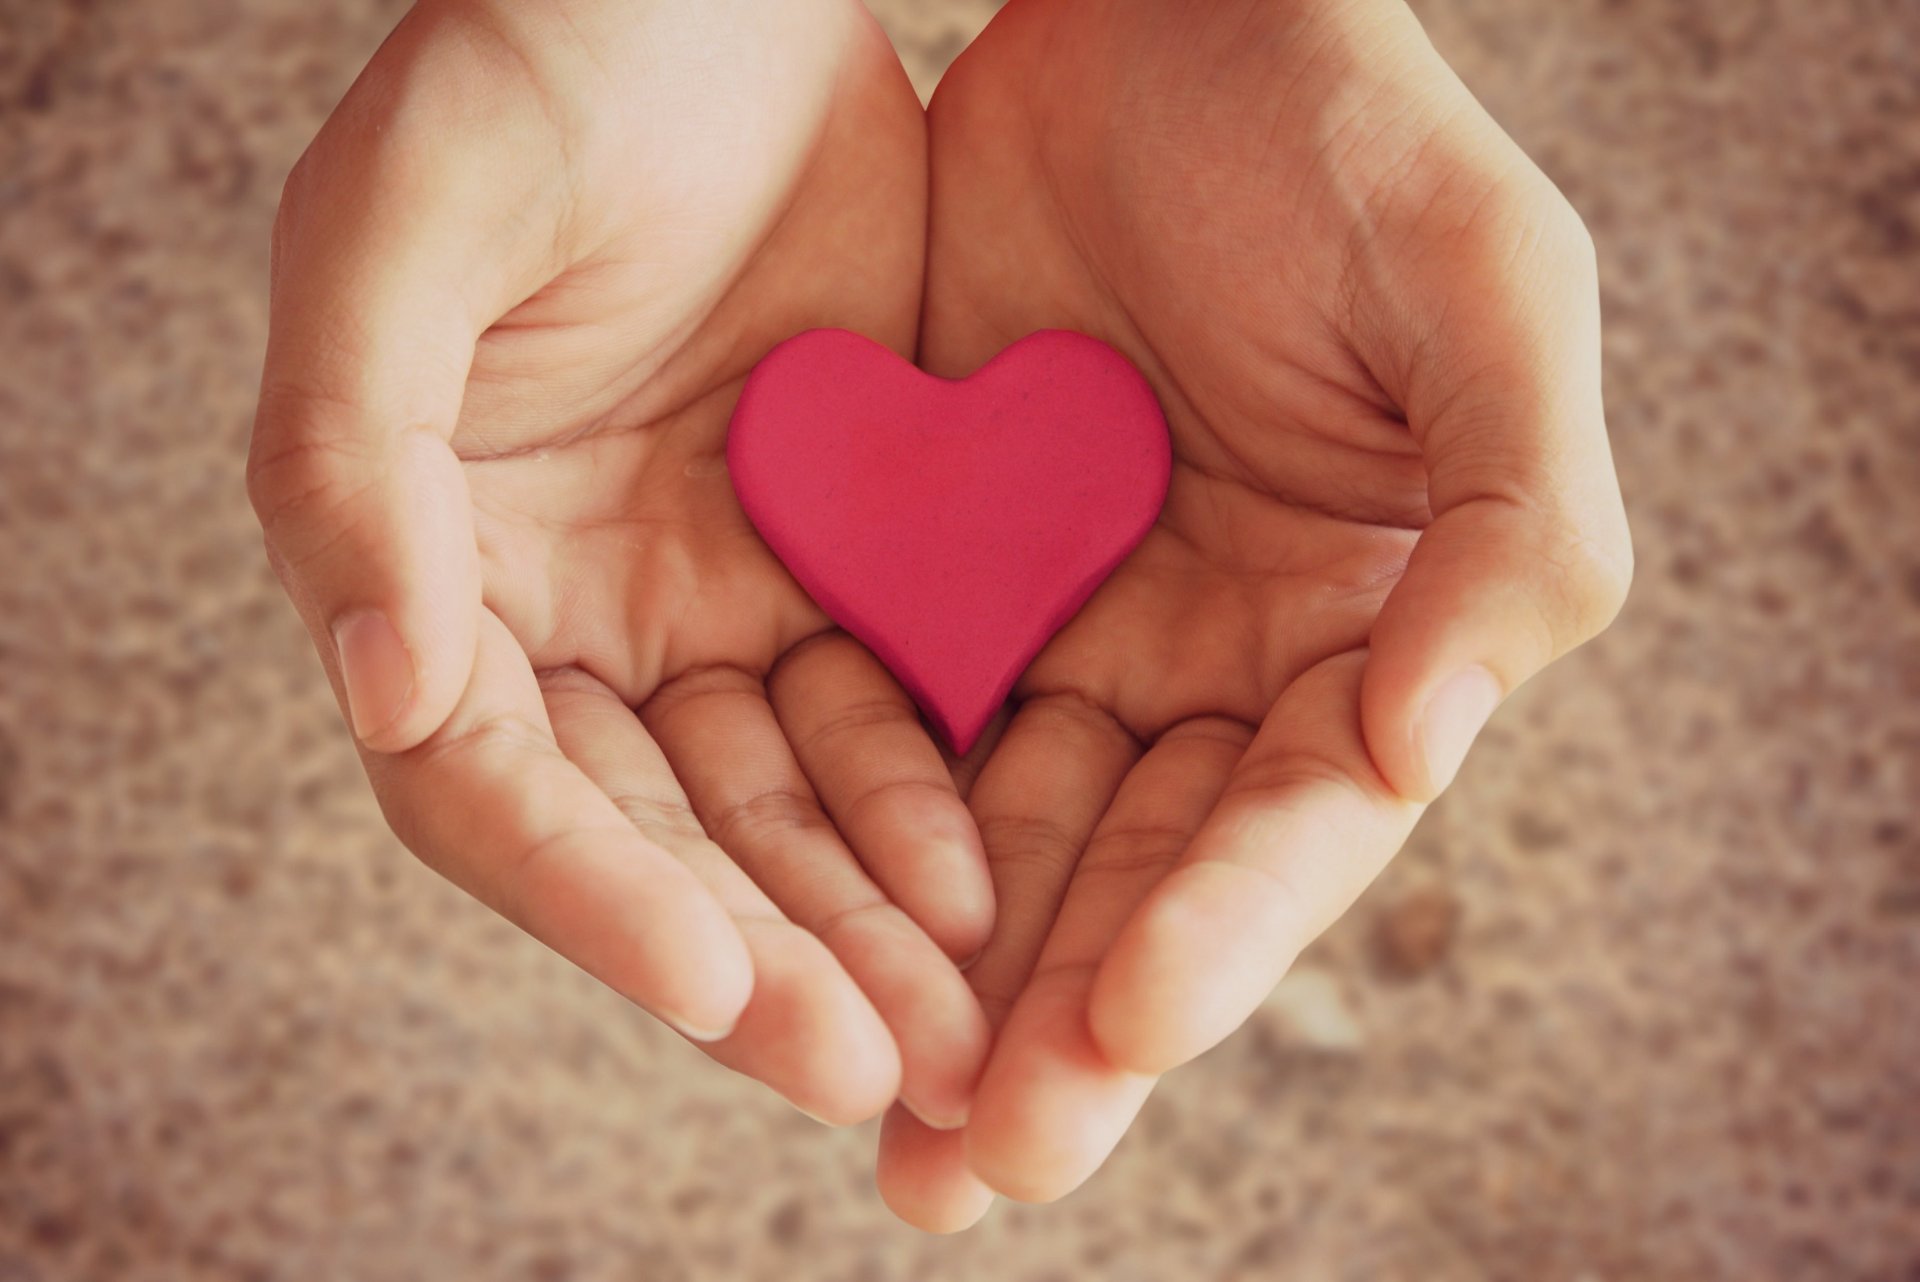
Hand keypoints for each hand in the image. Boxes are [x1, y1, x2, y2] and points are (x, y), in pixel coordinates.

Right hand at [246, 0, 993, 1126]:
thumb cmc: (535, 70)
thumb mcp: (409, 228)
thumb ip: (355, 452)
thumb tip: (378, 679)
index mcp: (435, 564)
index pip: (496, 785)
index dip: (597, 896)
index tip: (719, 989)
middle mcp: (569, 613)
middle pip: (660, 834)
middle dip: (766, 960)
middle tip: (881, 1072)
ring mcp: (709, 595)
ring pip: (787, 803)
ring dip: (868, 921)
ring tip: (968, 1024)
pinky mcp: (839, 559)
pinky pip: (893, 711)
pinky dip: (939, 800)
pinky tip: (1001, 878)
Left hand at [879, 0, 1631, 1225]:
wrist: (1151, 9)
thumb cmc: (1342, 132)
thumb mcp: (1485, 291)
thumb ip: (1515, 518)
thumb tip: (1431, 745)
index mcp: (1358, 624)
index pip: (1291, 821)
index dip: (1218, 933)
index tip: (1122, 1031)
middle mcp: (1212, 656)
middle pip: (1137, 877)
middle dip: (1061, 1027)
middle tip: (970, 1174)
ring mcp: (1069, 622)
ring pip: (1001, 840)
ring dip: (942, 985)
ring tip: (884, 1130)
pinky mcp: (938, 571)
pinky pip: (882, 724)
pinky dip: (846, 840)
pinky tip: (789, 943)